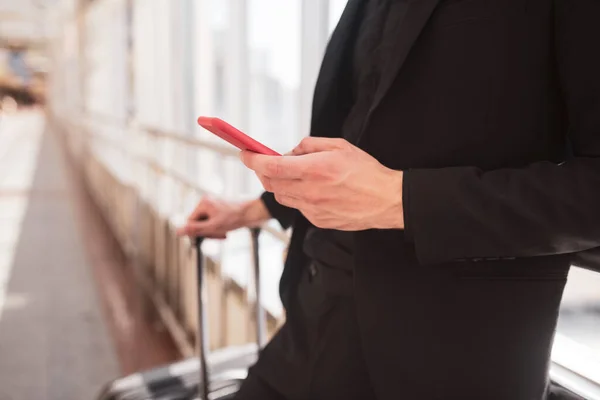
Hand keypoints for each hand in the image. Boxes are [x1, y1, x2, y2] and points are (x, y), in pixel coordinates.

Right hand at [176, 197, 270, 238]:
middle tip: (221, 236)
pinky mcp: (220, 208)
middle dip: (208, 232)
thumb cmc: (235, 219)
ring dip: (214, 231)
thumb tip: (177, 231)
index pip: (191, 222)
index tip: (210, 237)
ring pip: (206, 223)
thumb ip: (195, 229)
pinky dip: (218, 227)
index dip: (199, 232)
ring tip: (225, 233)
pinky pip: (213, 220)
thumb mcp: (213, 227)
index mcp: (203, 202)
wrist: (254, 213)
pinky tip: (227, 230)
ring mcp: (214, 204)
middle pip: (199, 222)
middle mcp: (207, 200)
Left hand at [240, 137, 403, 230]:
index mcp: (314, 169)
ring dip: (280, 185)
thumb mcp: (339, 146)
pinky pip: (298, 207)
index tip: (244, 153)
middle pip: (270, 183)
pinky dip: (298, 196)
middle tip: (265, 161)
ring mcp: (312, 209)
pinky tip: (315, 190)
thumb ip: (309, 145)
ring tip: (296, 175)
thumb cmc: (366, 171)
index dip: (252, 159)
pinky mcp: (318, 221)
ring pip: (282, 197)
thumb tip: (290, 151)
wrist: (387, 200)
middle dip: (263, 171)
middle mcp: (309, 191)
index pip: (270, 166)